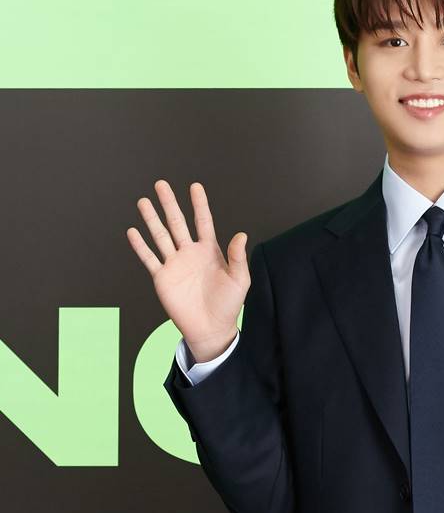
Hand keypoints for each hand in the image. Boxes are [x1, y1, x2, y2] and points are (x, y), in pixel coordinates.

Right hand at [126, 180, 249, 361]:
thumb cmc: (228, 305)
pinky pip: (150, 259)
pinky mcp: (162, 278)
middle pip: (177, 223)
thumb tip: (241, 234)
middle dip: (169, 204)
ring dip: (152, 219)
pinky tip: (133, 232)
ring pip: (161, 236)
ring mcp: (175, 264)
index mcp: (210, 251)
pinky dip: (141, 246)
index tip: (195, 186)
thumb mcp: (239, 280)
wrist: (211, 328)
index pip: (203, 222)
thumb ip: (238, 257)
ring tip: (143, 201)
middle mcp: (190, 253)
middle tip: (161, 184)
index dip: (199, 204)